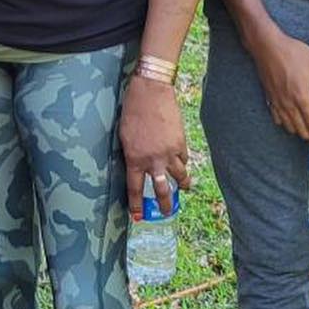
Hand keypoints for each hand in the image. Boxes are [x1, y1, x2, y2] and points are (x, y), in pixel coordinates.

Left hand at [119, 76, 189, 219]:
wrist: (151, 92)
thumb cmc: (132, 111)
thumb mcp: (124, 135)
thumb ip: (131, 154)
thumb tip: (136, 165)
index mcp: (135, 159)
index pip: (136, 189)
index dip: (136, 205)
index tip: (137, 216)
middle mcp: (153, 161)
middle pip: (162, 191)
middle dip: (164, 205)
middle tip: (166, 213)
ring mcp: (169, 153)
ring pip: (180, 177)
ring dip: (182, 185)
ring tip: (184, 188)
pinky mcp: (181, 143)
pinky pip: (184, 158)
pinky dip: (183, 162)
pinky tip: (182, 162)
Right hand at [247, 22, 308, 142]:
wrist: (267, 46)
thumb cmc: (291, 52)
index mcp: (303, 98)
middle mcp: (289, 104)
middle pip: (301, 131)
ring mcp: (278, 103)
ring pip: (289, 127)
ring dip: (299, 129)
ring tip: (308, 124)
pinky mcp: (270, 98)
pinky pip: (277, 118)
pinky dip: (286, 121)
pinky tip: (291, 114)